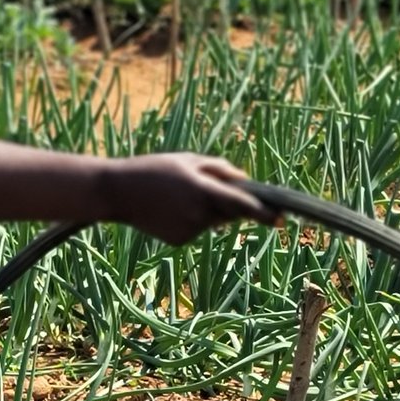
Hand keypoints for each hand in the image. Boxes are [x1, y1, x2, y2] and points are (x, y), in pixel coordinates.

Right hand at [102, 155, 270, 244]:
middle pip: (229, 212)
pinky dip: (189, 221)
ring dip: (205, 210)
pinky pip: (196, 230)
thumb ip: (219, 168)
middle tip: (201, 190)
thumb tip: (245, 180)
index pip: (241, 203)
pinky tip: (167, 210)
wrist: (117, 192)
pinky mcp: (179, 241)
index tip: (282, 219)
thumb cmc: (154, 169)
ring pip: (212, 221)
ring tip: (175, 196)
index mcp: (202, 189)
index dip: (263, 212)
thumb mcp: (187, 159)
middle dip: (228, 204)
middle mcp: (199, 213)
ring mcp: (189, 230)